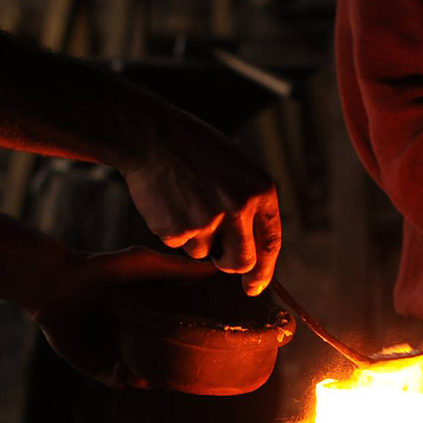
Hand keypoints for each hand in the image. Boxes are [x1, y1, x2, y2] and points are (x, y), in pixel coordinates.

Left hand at [32, 247, 217, 387]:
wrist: (58, 283)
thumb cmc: (102, 268)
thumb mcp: (146, 265)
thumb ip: (180, 269)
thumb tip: (219, 268)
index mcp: (150, 317)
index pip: (178, 337)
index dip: (192, 345)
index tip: (207, 348)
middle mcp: (135, 337)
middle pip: (162, 360)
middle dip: (172, 369)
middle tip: (183, 370)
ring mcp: (115, 351)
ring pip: (140, 375)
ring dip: (148, 379)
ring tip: (152, 375)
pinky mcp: (94, 364)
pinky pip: (114, 379)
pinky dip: (123, 379)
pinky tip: (129, 374)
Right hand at [123, 113, 281, 294]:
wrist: (151, 136)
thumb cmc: (195, 149)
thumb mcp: (236, 168)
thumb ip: (249, 203)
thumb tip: (252, 248)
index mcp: (260, 191)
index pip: (271, 242)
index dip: (265, 270)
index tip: (256, 286)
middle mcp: (239, 208)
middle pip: (242, 263)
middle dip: (231, 266)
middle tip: (222, 260)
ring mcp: (208, 221)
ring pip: (205, 253)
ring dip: (197, 239)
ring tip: (185, 202)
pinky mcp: (177, 230)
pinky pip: (179, 245)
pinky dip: (174, 231)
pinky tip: (169, 203)